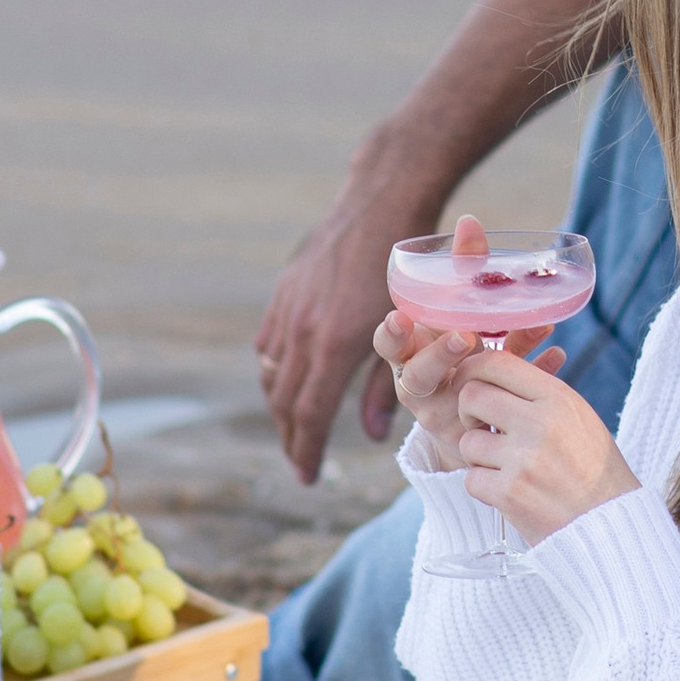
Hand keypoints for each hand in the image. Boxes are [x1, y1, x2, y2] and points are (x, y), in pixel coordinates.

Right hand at [256, 186, 421, 478]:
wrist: (381, 203)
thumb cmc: (408, 267)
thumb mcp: (410, 331)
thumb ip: (387, 385)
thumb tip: (376, 434)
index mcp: (335, 346)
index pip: (310, 416)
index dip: (308, 451)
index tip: (309, 478)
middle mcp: (303, 331)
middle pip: (284, 401)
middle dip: (291, 437)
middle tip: (300, 463)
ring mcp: (289, 309)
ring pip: (272, 372)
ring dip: (280, 406)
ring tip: (293, 428)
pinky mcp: (285, 290)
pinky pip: (269, 341)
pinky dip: (273, 367)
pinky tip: (284, 376)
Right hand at [374, 212, 571, 473]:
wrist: (468, 410)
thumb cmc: (456, 348)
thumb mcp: (455, 312)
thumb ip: (463, 272)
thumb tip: (469, 221)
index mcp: (408, 355)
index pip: (388, 346)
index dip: (389, 334)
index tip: (399, 318)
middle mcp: (421, 387)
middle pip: (417, 377)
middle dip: (438, 356)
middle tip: (464, 336)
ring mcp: (449, 412)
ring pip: (460, 396)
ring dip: (484, 371)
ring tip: (502, 348)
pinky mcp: (482, 426)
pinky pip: (508, 402)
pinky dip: (533, 373)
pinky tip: (557, 354)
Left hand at [451, 351, 635, 544]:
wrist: (611, 526)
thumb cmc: (594, 470)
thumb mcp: (578, 418)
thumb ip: (538, 395)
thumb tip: (490, 374)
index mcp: (558, 398)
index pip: (496, 363)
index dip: (473, 371)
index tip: (472, 386)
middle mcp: (540, 423)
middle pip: (471, 396)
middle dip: (469, 413)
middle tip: (483, 429)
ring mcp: (523, 459)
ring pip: (467, 441)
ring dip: (478, 457)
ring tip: (505, 467)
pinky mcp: (510, 493)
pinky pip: (471, 479)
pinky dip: (484, 487)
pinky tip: (508, 491)